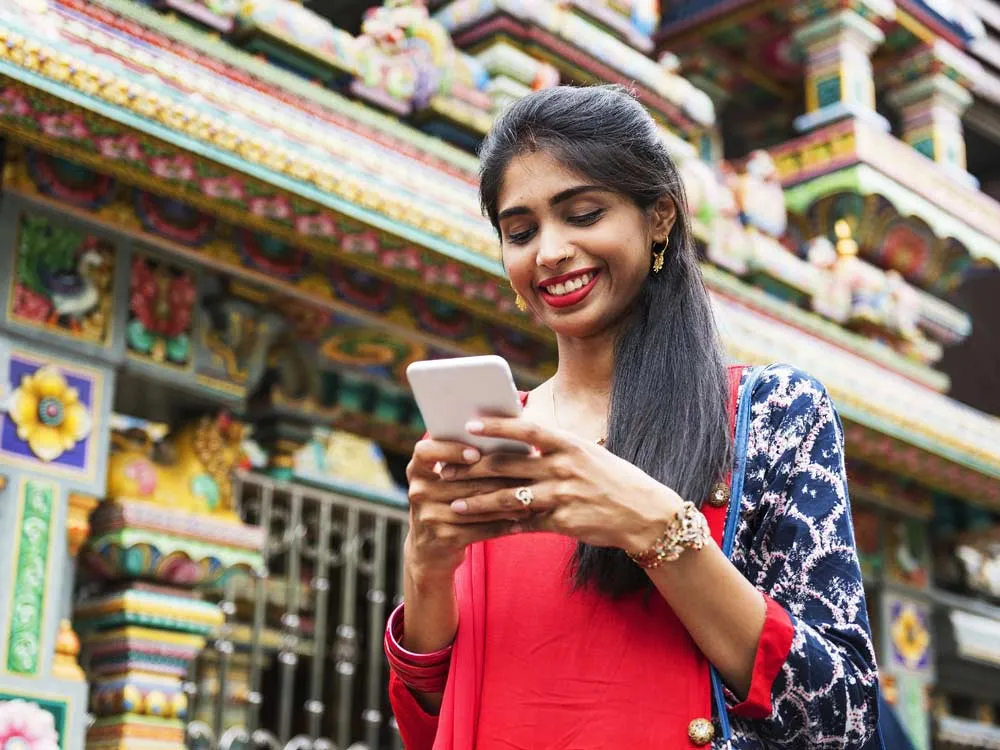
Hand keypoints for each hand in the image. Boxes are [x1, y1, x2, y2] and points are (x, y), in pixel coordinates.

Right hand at [404, 438, 530, 578]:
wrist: (428, 550)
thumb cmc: (446, 504)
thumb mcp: (442, 482)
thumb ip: (462, 463)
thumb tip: (506, 442)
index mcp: (417, 470)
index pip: (426, 452)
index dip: (450, 450)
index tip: (476, 453)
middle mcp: (418, 491)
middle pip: (462, 481)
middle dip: (498, 479)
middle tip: (526, 474)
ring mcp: (428, 516)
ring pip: (476, 505)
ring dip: (506, 503)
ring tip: (529, 499)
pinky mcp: (443, 538)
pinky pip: (480, 529)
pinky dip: (502, 526)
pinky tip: (520, 522)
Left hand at [441, 418, 682, 552]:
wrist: (645, 514)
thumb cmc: (613, 479)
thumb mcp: (587, 453)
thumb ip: (553, 448)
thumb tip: (517, 437)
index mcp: (569, 444)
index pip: (526, 429)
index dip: (496, 426)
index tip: (469, 423)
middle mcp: (564, 468)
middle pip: (507, 465)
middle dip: (472, 469)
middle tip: (446, 470)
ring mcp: (563, 497)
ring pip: (508, 499)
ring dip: (477, 502)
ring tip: (454, 504)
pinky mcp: (562, 523)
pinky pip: (524, 525)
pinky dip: (501, 526)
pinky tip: (481, 528)